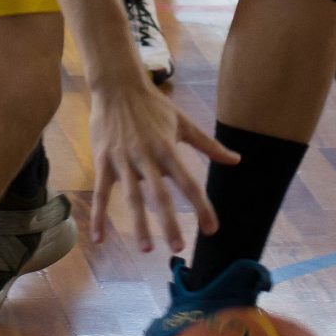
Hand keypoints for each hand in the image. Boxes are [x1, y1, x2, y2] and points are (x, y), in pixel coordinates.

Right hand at [88, 77, 239, 252]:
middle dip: (169, 222)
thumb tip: (237, 160)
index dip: (201, 206)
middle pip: (159, 194)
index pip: (189, 182)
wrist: (118, 85)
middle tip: (178, 247)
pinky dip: (98, 216)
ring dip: (138, 224)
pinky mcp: (104, 160)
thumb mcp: (183, 122)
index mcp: (168, 148)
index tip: (211, 229)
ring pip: (131, 196)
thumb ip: (209, 145)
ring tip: (146, 249)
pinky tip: (99, 240)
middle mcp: (146, 156)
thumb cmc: (153, 105)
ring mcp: (123, 159)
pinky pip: (101, 192)